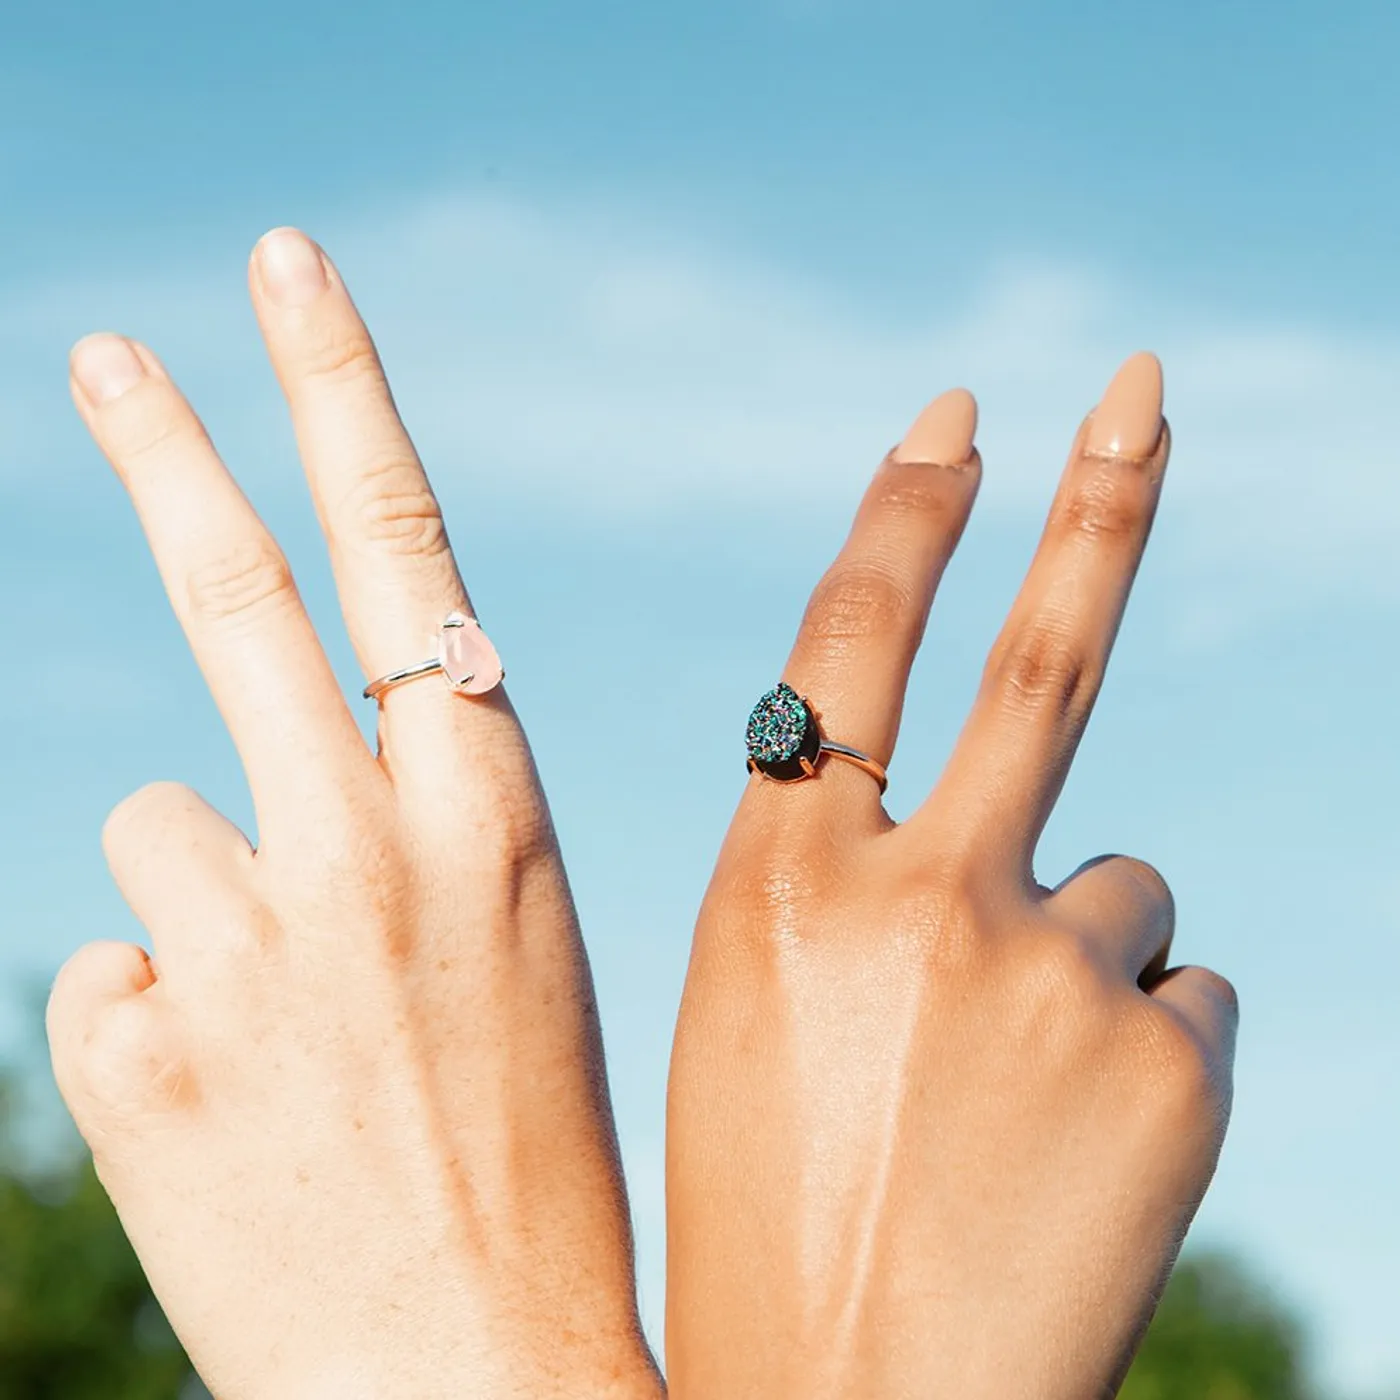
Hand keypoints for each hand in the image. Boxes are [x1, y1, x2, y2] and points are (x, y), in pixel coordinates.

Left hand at [47, 229, 661, 1399]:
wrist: (476, 1373)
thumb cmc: (524, 1150)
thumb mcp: (516, 942)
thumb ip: (397, 825)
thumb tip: (212, 779)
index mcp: (489, 811)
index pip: (405, 549)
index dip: (341, 396)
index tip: (284, 276)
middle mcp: (359, 842)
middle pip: (236, 592)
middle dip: (171, 453)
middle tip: (107, 354)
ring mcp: (236, 939)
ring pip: (158, 824)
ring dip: (210, 904)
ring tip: (296, 1036)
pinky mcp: (130, 1043)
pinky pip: (110, 960)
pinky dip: (163, 1013)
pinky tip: (238, 1108)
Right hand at [666, 355, 1237, 1398]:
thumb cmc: (773, 1205)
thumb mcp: (757, 1008)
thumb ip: (855, 877)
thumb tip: (1016, 810)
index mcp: (778, 882)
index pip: (850, 643)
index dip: (909, 515)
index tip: (961, 415)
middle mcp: (916, 899)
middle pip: (1041, 658)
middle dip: (1097, 504)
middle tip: (1139, 387)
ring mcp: (1050, 974)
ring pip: (1118, 882)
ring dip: (1078, 955)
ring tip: (1009, 1097)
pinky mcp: (1165, 1064)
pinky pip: (1179, 988)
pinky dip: (1138, 1045)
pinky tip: (1072, 1148)